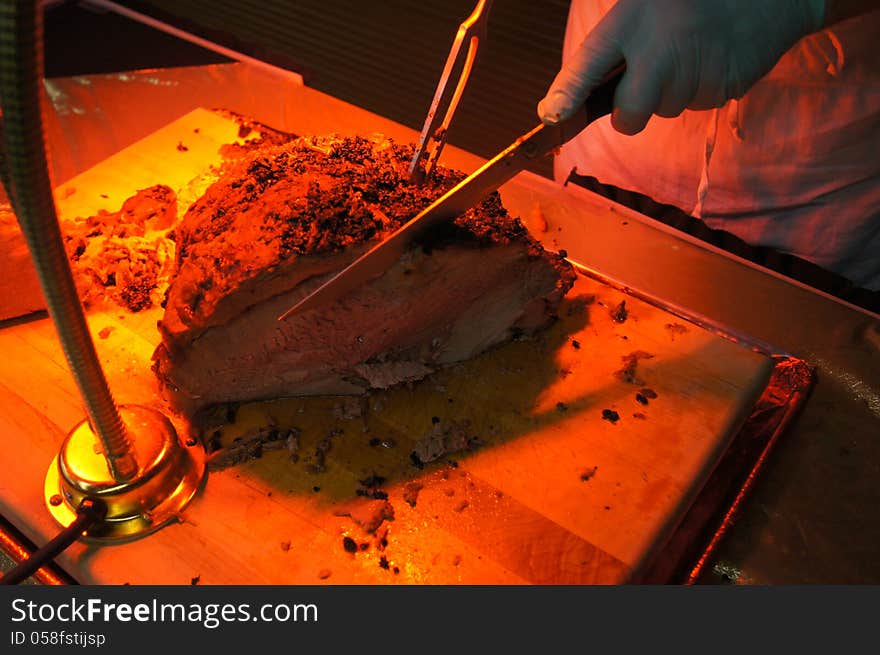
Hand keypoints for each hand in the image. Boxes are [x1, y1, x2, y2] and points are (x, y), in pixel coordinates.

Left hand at [538, 0, 825, 133]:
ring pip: (666, 109)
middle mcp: (661, 48)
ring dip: (673, 92)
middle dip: (632, 113)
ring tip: (691, 50)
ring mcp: (695, 70)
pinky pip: (699, 104)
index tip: (551, 115)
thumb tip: (571, 98)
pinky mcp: (724, 86)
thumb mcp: (646, 3)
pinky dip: (702, 88)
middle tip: (646, 83)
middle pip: (630, 113)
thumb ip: (615, 44)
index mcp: (633, 20)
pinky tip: (713, 56)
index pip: (590, 61)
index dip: (569, 91)